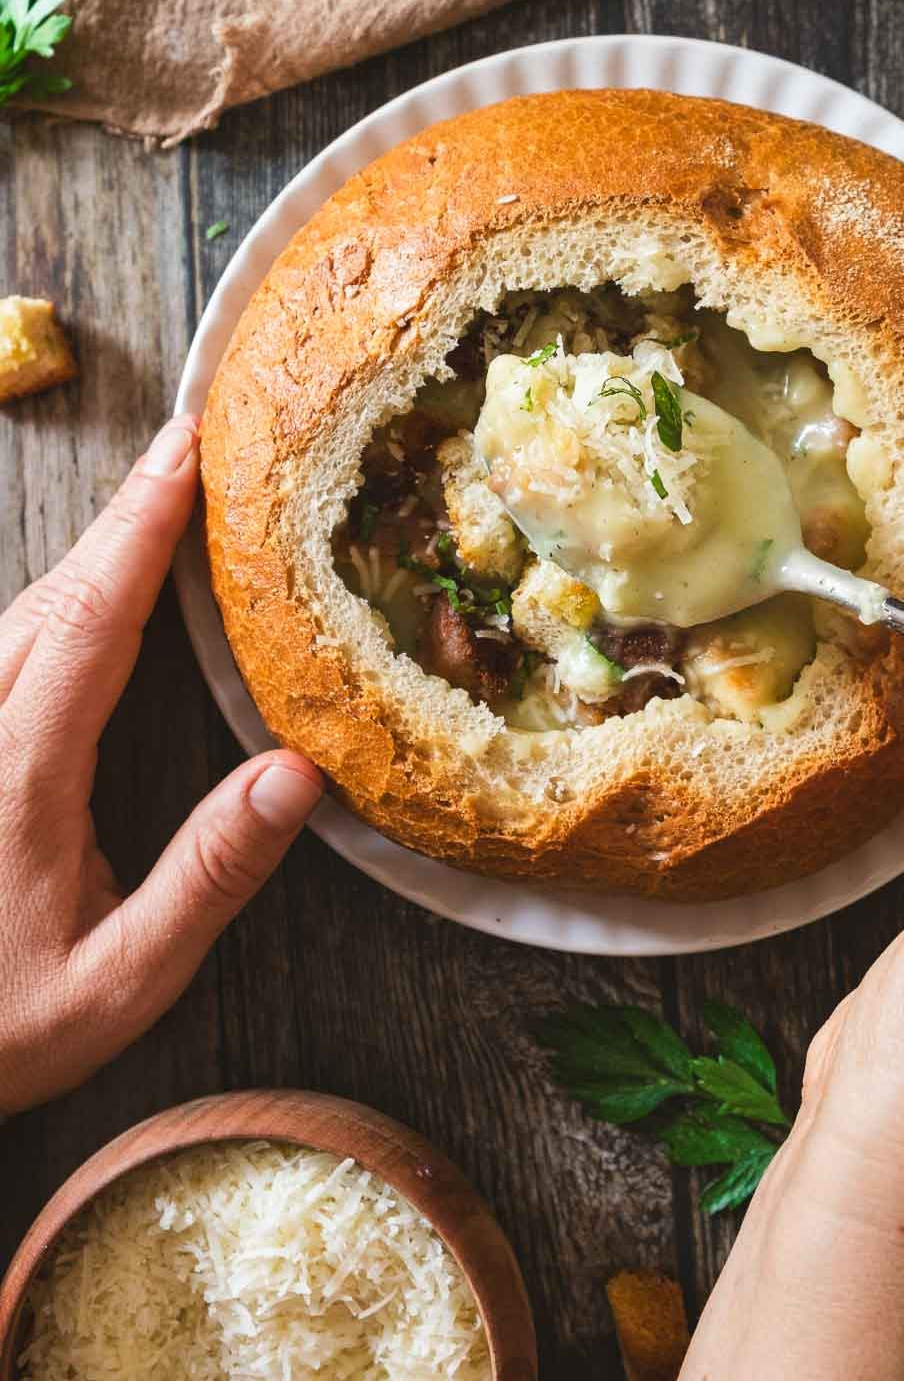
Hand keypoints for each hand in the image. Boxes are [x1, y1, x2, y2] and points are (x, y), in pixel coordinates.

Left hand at [0, 416, 322, 1116]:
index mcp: (21, 775)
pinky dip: (52, 603)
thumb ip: (205, 879)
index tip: (184, 453)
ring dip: (86, 553)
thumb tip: (296, 775)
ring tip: (152, 505)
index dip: (143, 529)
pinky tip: (84, 597)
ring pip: (13, 616)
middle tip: (186, 449)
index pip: (92, 621)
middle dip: (121, 516)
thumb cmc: (0, 1031)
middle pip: (49, 596)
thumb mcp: (118, 984)